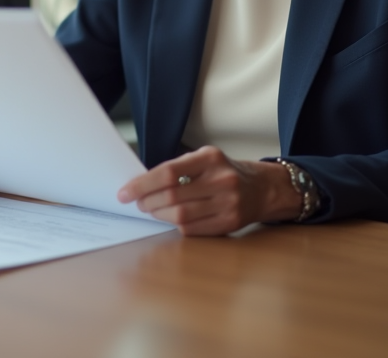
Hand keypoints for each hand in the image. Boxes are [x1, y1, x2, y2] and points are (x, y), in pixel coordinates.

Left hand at [116, 146, 299, 234]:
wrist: (262, 189)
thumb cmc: (224, 172)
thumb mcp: (204, 159)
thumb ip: (177, 168)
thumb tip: (141, 184)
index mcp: (211, 158)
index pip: (168, 172)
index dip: (143, 184)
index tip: (125, 192)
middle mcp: (222, 180)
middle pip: (172, 196)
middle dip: (148, 201)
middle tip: (137, 202)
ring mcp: (228, 203)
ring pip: (180, 216)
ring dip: (159, 215)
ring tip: (151, 210)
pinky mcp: (230, 223)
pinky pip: (192, 229)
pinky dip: (176, 225)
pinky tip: (171, 219)